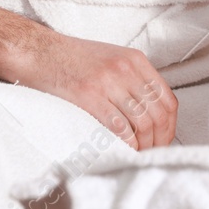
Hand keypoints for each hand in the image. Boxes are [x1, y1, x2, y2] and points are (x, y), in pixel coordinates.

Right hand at [16, 33, 179, 150]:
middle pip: (158, 114)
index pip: (167, 99)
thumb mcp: (111, 59)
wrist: (38, 51)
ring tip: (138, 157)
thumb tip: (150, 111)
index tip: (164, 140)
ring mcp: (108, 82)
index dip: (170, 126)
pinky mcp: (89, 96)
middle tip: (153, 154)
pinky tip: (122, 152)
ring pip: (142, 122)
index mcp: (136, 60)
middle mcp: (127, 69)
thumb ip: (132, 78)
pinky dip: (125, 144)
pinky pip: (118, 126)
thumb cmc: (72, 58)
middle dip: (159, 140)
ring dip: (144, 146)